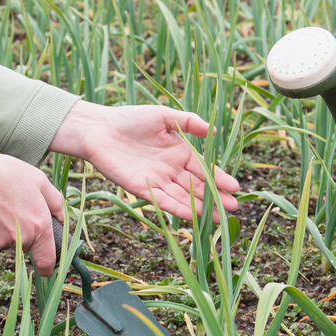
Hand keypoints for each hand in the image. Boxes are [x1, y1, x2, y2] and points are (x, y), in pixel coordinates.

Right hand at [0, 153, 65, 276]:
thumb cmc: (7, 173)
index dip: (48, 269)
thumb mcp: (39, 180)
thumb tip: (61, 217)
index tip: (47, 269)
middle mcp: (20, 238)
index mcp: (39, 226)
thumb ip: (56, 202)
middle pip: (27, 244)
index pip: (46, 260)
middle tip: (18, 207)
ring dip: (8, 227)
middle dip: (26, 232)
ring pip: (9, 239)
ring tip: (1, 201)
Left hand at [50, 101, 239, 219]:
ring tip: (219, 219)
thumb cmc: (130, 119)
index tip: (236, 188)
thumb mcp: (164, 116)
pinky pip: (163, 201)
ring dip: (200, 208)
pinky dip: (178, 209)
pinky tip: (193, 216)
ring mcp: (156, 181)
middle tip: (234, 209)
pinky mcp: (141, 189)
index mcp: (178, 152)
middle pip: (196, 187)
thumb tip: (213, 132)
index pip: (203, 168)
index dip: (219, 178)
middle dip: (215, 198)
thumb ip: (188, 122)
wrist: (99, 129)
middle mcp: (170, 169)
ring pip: (182, 197)